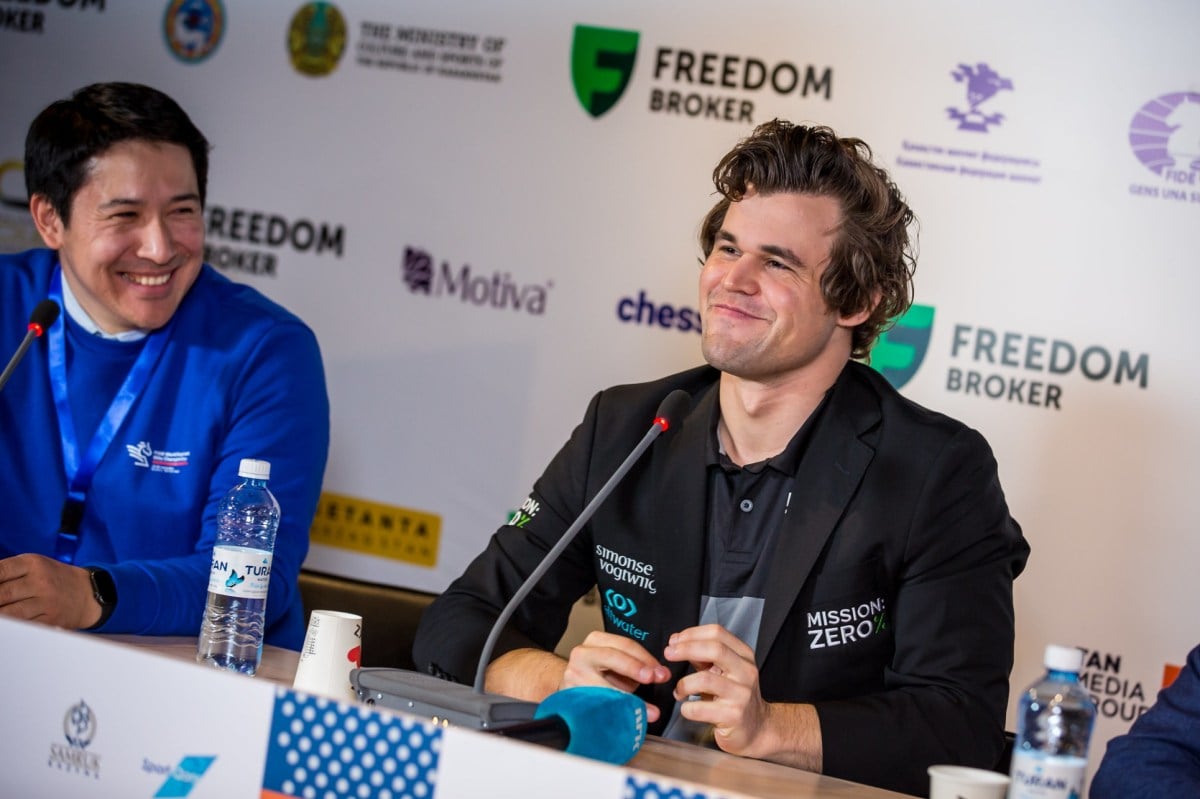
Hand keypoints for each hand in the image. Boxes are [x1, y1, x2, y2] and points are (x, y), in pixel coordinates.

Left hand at [0, 553, 101, 628]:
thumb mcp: (33, 565)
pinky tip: (7, 627)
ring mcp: (46, 602)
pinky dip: (11, 628)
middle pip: (2, 594)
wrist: (87, 593)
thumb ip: (6, 572)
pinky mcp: (50, 620)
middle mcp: (40, 582)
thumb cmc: (52, 578)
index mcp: (33, 563)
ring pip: (10, 614)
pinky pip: (24, 627)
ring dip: (0, 617)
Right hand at [560, 630, 671, 721]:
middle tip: (654, 680)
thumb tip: (661, 675)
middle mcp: (582, 654)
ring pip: (603, 682)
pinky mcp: (571, 696)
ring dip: (629, 697)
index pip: (625, 645)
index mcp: (597, 641)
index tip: (662, 673)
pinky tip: (630, 720)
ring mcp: (573, 675)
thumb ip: (637, 666)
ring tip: (647, 711)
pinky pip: (597, 705)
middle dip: (635, 669)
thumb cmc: (599, 673)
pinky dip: (616, 713)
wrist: (570, 686)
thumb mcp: (616, 662)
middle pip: (612, 657)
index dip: (646, 659)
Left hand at [664, 623, 822, 770]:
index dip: (692, 634)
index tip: (674, 640)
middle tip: (668, 654)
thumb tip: (678, 642)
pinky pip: (700, 708)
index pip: (717, 633)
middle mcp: (746, 672)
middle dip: (686, 649)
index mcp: (744, 656)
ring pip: (705, 679)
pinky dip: (686, 708)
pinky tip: (687, 708)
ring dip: (684, 684)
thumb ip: (704, 657)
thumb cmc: (735, 697)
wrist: (757, 729)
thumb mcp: (724, 671)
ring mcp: (742, 694)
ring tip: (679, 691)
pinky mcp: (734, 716)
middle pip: (714, 649)